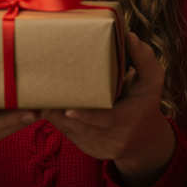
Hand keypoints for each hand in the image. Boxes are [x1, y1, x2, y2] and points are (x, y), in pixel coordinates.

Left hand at [43, 32, 174, 186]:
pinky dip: (57, 122)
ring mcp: (101, 148)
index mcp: (129, 121)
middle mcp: (115, 139)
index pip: (106, 120)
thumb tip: (130, 36)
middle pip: (82, 126)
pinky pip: (70, 135)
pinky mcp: (90, 150)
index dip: (87, 115)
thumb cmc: (145, 103)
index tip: (68, 108)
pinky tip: (42, 109)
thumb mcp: (152, 81)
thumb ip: (144, 59)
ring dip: (53, 118)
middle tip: (40, 96)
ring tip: (35, 102)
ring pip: (72, 132)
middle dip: (59, 113)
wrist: (146, 140)